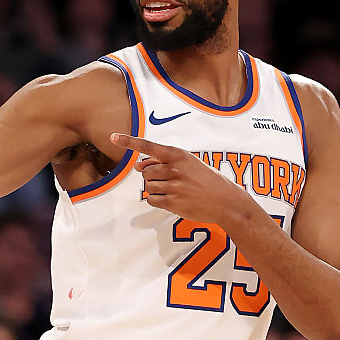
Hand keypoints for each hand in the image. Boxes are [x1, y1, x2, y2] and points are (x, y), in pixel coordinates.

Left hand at [110, 133, 243, 222]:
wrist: (226, 201)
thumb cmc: (207, 180)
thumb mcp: (188, 164)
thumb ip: (162, 162)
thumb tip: (137, 166)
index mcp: (178, 155)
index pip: (148, 146)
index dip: (129, 141)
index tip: (113, 137)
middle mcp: (173, 169)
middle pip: (145, 172)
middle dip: (153, 177)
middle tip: (171, 181)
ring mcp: (173, 186)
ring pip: (148, 187)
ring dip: (156, 189)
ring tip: (176, 191)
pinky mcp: (172, 202)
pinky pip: (152, 200)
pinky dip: (158, 201)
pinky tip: (173, 199)